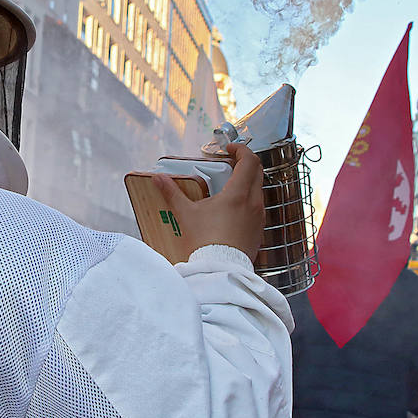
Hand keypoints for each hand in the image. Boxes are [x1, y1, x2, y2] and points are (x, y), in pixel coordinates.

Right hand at [152, 143, 264, 258]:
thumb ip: (172, 193)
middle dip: (245, 162)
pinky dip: (249, 198)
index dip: (240, 149)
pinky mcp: (259, 230)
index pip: (249, 161)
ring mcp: (259, 217)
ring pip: (259, 189)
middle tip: (229, 162)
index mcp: (238, 194)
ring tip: (228, 185)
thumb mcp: (186, 214)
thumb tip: (158, 178)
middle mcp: (253, 202)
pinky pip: (258, 206)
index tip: (228, 148)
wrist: (220, 269)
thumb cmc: (205, 241)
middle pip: (258, 171)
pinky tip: (232, 207)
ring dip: (247, 181)